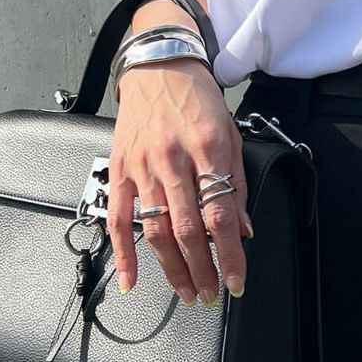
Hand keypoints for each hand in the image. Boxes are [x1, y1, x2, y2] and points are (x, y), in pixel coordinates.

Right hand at [107, 59, 252, 304]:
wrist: (159, 66)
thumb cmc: (199, 100)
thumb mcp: (232, 135)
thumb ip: (236, 184)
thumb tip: (242, 230)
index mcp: (208, 149)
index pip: (221, 214)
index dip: (230, 254)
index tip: (237, 281)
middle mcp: (174, 159)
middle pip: (188, 229)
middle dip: (203, 270)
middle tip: (212, 295)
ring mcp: (143, 166)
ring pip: (156, 230)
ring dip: (173, 269)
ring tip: (188, 293)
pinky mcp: (120, 170)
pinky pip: (119, 220)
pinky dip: (124, 254)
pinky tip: (131, 281)